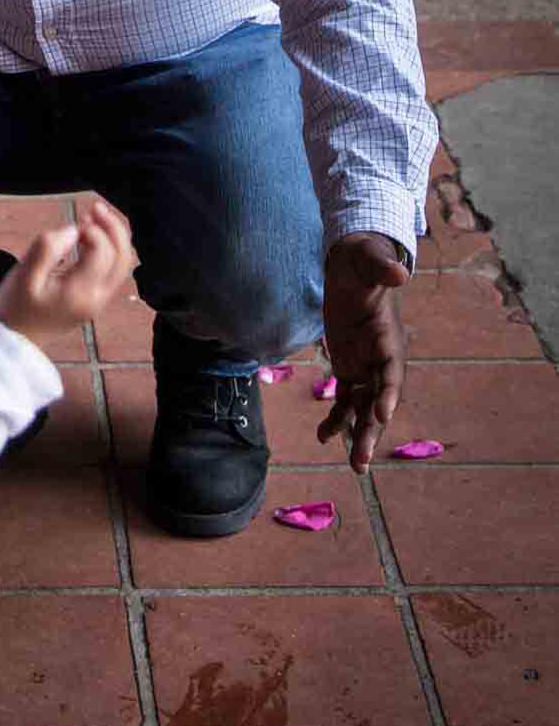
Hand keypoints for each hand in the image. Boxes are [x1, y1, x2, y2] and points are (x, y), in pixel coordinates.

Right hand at [0, 198, 135, 350]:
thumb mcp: (23, 275)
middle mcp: (96, 298)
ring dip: (114, 237)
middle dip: (113, 227)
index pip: (103, 252)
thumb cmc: (14, 307)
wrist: (13, 341)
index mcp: (80, 292)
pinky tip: (90, 236)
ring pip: (122, 264)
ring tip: (95, 216)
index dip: (93, 230)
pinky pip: (113, 271)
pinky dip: (109, 249)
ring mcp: (98, 301)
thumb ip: (47, 248)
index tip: (75, 220)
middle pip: (123, 258)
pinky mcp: (94, 300)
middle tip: (95, 207)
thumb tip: (73, 230)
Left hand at [317, 232, 410, 472]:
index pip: (392, 370)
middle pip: (380, 400)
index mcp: (390, 337)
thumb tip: (400, 272)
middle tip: (362, 461)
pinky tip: (323, 438)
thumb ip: (382, 267)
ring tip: (355, 466)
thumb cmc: (363, 261)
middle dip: (372, 430)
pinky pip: (346, 398)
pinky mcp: (350, 365)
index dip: (388, 393)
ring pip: (364, 407)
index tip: (380, 415)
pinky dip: (337, 418)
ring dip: (358, 435)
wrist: (353, 265)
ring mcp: (366, 364)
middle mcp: (382, 358)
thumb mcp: (369, 259)